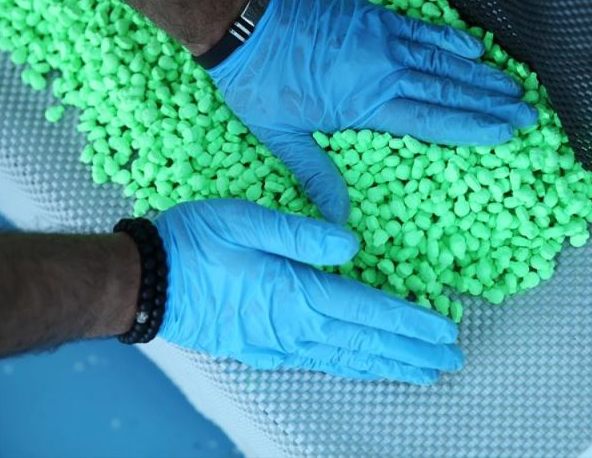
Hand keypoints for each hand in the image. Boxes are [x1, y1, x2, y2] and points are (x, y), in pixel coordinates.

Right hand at [154, 199, 463, 383]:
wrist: (142, 283)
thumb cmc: (193, 243)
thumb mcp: (245, 220)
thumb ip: (301, 233)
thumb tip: (352, 245)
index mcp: (296, 293)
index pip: (369, 311)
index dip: (411, 323)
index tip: (445, 332)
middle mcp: (294, 328)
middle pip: (366, 343)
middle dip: (411, 352)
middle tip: (449, 360)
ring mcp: (278, 345)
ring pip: (346, 359)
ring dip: (387, 364)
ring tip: (420, 371)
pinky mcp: (261, 351)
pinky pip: (318, 362)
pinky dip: (350, 366)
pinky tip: (362, 366)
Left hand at [209, 0, 535, 222]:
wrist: (244, 23)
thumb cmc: (259, 83)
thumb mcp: (283, 138)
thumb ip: (317, 177)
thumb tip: (338, 222)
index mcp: (367, 105)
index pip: (433, 119)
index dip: (473, 126)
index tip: (507, 132)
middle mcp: (384, 71)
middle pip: (449, 90)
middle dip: (491, 103)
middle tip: (528, 112)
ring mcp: (381, 39)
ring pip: (442, 60)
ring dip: (480, 74)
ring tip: (514, 85)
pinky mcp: (373, 16)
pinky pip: (421, 28)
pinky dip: (449, 39)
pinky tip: (474, 48)